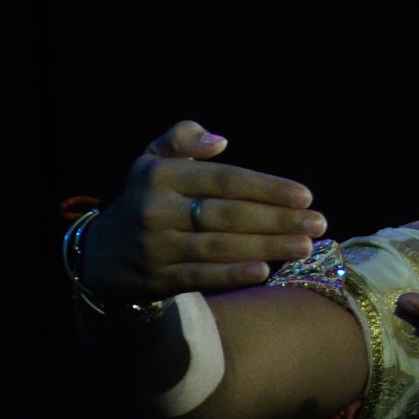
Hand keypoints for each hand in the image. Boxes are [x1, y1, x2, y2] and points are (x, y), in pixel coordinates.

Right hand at [80, 120, 326, 303]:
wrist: (99, 255)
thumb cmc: (146, 198)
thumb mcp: (153, 161)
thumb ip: (182, 139)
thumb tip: (219, 140)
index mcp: (160, 175)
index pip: (225, 180)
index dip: (267, 188)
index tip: (306, 196)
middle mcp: (155, 210)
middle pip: (228, 215)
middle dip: (278, 219)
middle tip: (319, 223)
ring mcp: (155, 246)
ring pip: (219, 246)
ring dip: (266, 247)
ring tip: (305, 246)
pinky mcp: (156, 279)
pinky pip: (200, 276)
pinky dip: (232, 275)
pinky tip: (265, 271)